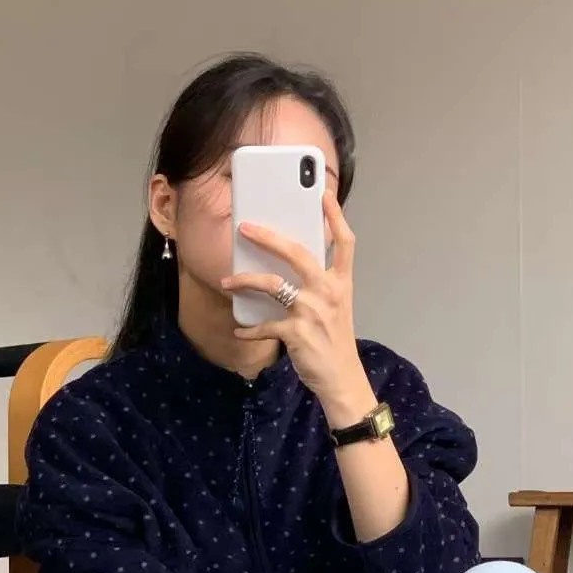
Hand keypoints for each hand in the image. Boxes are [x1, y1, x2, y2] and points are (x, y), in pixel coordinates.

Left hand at [221, 190, 367, 408]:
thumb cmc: (335, 341)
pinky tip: (239, 330)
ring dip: (245, 281)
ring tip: (228, 281)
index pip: (344, 243)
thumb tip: (288, 266)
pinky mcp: (296, 333)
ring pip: (272, 285)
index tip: (323, 194)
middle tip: (245, 227)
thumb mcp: (336, 307)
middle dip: (268, 237)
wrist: (342, 378)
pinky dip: (248, 329)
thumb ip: (319, 285)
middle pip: (297, 253)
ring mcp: (312, 311)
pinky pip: (264, 325)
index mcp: (340, 283)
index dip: (335, 216)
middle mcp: (328, 292)